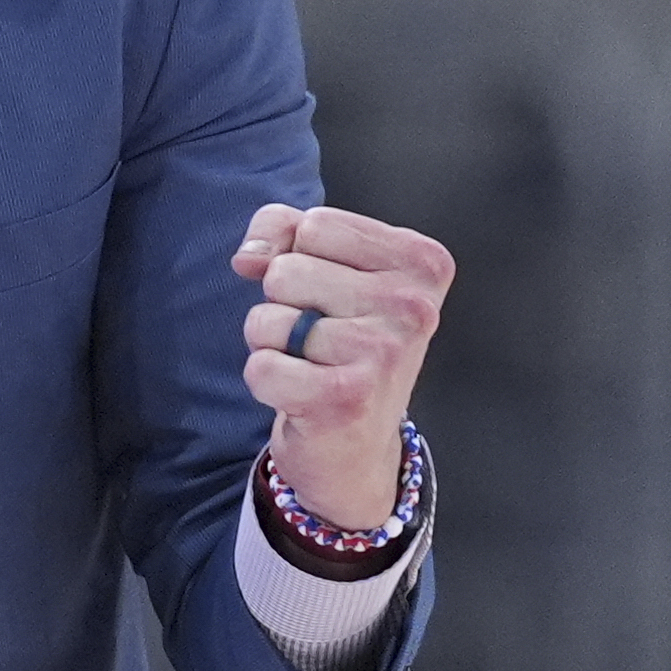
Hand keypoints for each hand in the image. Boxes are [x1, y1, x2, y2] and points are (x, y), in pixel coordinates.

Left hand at [231, 205, 452, 528]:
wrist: (357, 447)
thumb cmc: (342, 343)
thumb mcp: (327, 267)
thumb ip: (283, 231)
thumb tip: (249, 257)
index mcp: (422, 261)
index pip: (315, 224)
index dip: (303, 258)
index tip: (336, 296)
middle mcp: (414, 306)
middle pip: (287, 269)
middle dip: (286, 304)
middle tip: (322, 339)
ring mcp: (384, 353)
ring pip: (267, 317)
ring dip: (273, 344)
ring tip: (312, 365)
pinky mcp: (346, 398)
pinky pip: (260, 366)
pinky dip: (265, 380)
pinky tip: (301, 394)